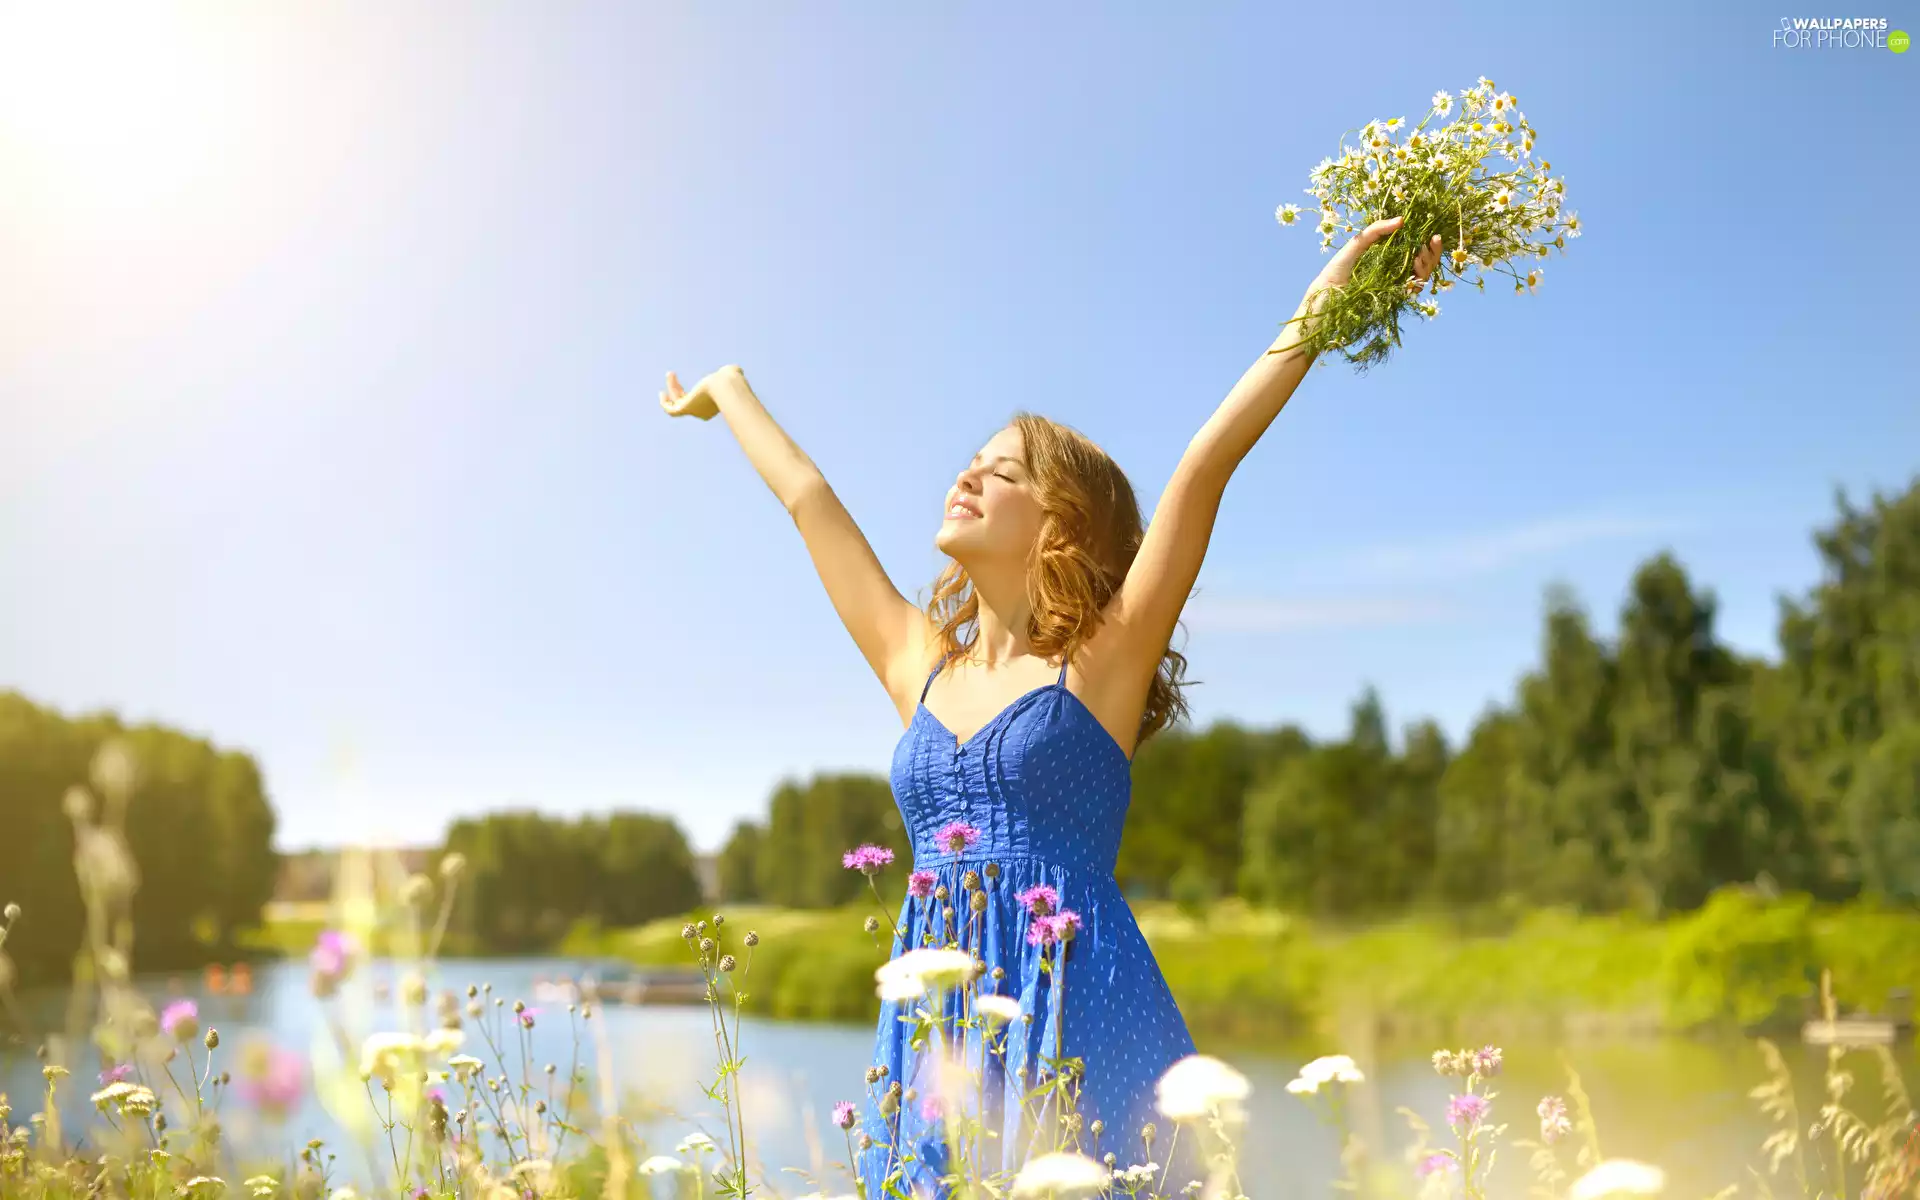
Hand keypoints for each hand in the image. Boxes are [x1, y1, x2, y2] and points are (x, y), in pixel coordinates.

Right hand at [659, 365, 743, 420]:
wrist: (726, 386)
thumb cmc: (731, 380)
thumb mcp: (731, 373)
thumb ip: (731, 372)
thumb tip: (732, 370)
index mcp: (714, 405)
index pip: (700, 400)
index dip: (694, 392)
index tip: (693, 382)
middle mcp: (703, 411)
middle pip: (687, 401)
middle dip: (678, 389)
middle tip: (672, 375)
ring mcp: (694, 410)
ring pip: (678, 402)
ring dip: (672, 388)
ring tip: (670, 374)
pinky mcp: (686, 408)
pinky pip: (671, 411)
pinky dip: (665, 403)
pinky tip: (662, 393)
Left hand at [1310, 215, 1444, 299]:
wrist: (1328, 293)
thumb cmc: (1339, 267)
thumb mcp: (1358, 243)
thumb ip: (1377, 230)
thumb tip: (1401, 220)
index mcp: (1390, 256)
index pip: (1416, 249)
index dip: (1429, 244)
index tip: (1434, 236)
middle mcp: (1396, 270)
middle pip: (1424, 263)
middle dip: (1432, 254)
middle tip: (1429, 243)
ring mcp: (1395, 285)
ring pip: (1423, 277)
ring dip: (1427, 265)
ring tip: (1418, 256)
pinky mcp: (1392, 298)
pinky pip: (1412, 291)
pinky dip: (1418, 280)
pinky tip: (1413, 270)